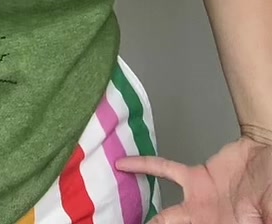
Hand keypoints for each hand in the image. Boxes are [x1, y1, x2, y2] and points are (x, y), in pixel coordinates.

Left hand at [117, 135, 271, 222]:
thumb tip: (251, 221)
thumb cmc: (270, 190)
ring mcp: (197, 203)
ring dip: (146, 217)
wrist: (267, 159)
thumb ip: (260, 219)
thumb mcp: (269, 214)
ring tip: (120, 219)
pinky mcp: (193, 177)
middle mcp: (205, 222)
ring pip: (163, 215)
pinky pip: (163, 170)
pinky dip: (142, 167)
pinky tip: (122, 166)